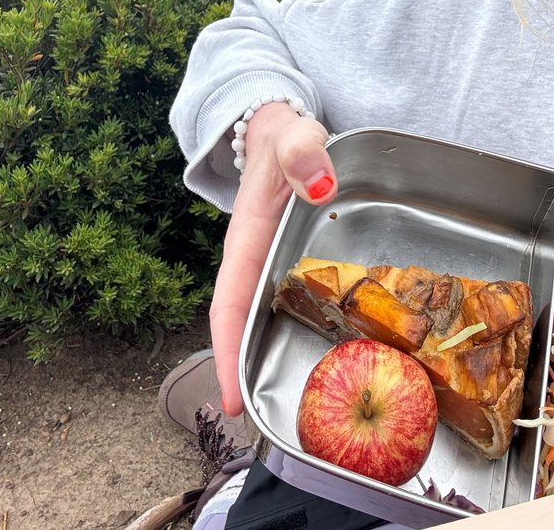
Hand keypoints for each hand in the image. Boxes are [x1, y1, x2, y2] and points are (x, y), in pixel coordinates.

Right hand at [209, 102, 336, 415]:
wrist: (280, 130)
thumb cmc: (285, 136)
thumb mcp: (294, 135)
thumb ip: (303, 154)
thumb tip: (319, 187)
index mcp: (247, 240)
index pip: (228, 304)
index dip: (226, 352)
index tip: (227, 397)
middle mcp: (254, 262)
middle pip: (242, 327)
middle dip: (245, 374)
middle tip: (261, 423)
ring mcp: (272, 266)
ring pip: (265, 322)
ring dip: (269, 360)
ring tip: (290, 410)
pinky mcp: (290, 266)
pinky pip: (290, 306)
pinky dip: (297, 334)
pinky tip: (326, 359)